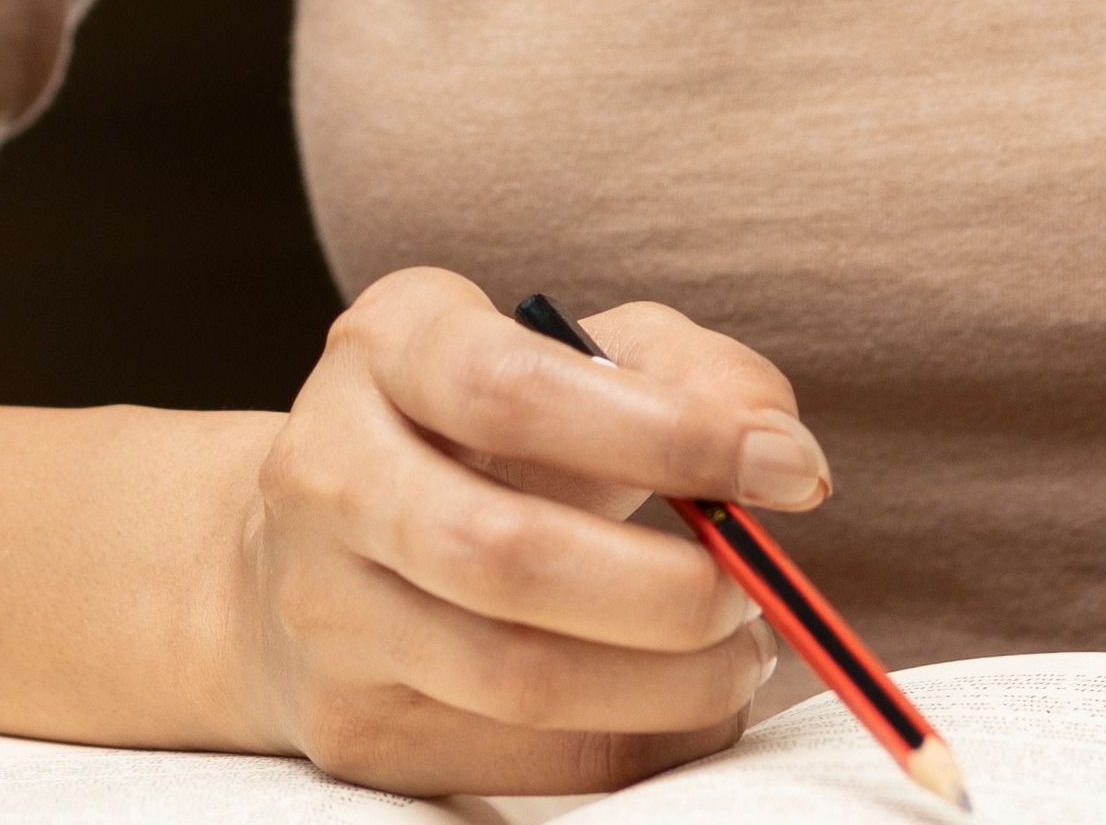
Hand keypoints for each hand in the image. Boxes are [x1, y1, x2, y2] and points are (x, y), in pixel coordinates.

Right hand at [219, 269, 809, 794]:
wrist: (317, 552)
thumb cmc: (485, 436)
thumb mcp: (574, 357)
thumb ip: (690, 374)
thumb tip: (782, 452)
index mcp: (386, 346)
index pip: (514, 389)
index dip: (666, 434)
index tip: (788, 471)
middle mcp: (328, 474)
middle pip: (504, 555)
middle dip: (667, 590)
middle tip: (750, 593)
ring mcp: (325, 610)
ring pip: (516, 678)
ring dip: (669, 684)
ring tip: (736, 656)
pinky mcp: (351, 724)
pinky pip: (524, 759)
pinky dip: (638, 742)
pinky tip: (678, 704)